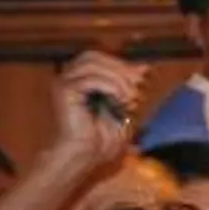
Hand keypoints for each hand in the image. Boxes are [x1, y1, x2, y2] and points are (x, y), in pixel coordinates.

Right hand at [50, 51, 146, 170]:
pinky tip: (120, 100)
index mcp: (80, 77)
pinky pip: (90, 79)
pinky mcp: (63, 91)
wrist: (87, 154)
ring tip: (130, 97)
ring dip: (118, 78)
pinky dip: (110, 86)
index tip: (143, 75)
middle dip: (120, 68)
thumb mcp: (125, 105)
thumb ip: (131, 85)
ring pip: (93, 64)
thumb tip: (144, 67)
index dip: (121, 63)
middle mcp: (68, 76)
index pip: (100, 57)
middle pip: (94, 56)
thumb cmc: (103, 135)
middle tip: (138, 84)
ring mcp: (63, 82)